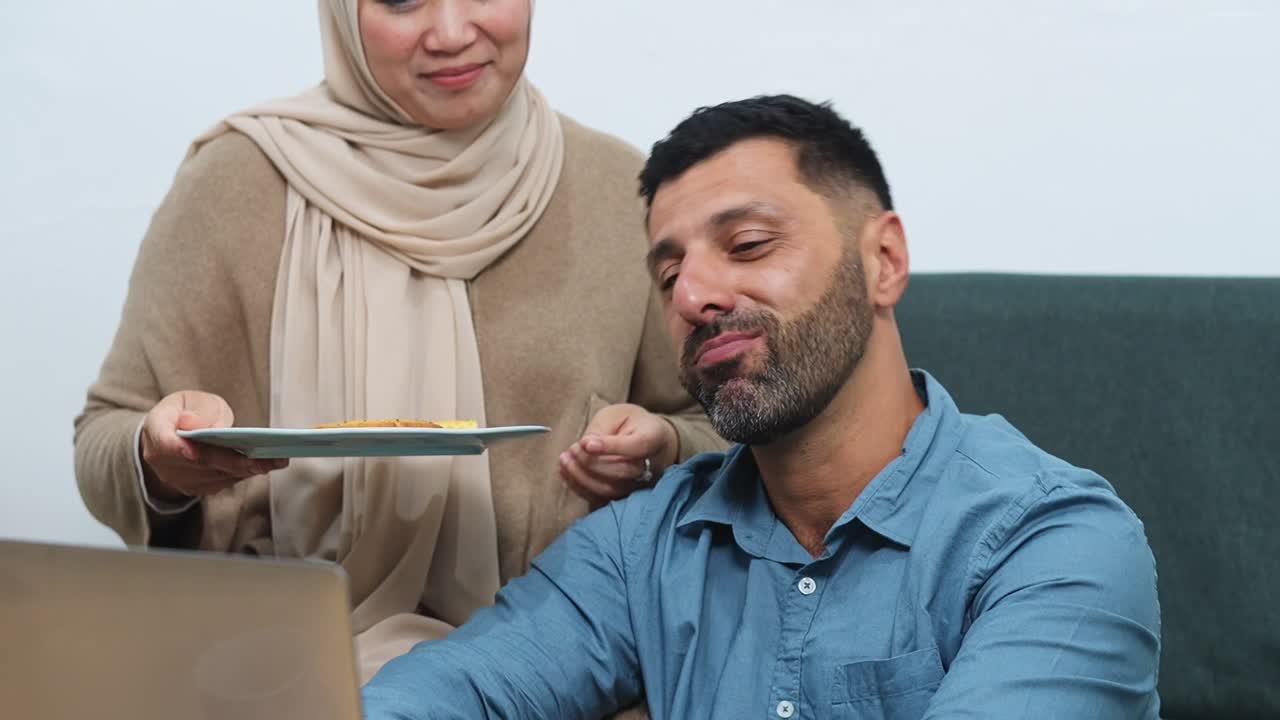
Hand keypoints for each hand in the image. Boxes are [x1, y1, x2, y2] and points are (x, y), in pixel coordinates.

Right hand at [139, 390, 286, 503]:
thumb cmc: (185, 411)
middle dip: (233, 462)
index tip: (194, 451)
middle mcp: (162, 460)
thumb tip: (195, 425)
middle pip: (199, 463)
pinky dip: (243, 474)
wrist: (172, 432)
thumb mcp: (192, 400)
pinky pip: (221, 483)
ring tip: (274, 461)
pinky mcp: (194, 488)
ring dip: (245, 470)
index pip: (164, 443)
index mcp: (156, 430)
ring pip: (214, 476)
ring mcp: (177, 478)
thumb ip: (199, 411)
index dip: (179, 449)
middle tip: (263, 460)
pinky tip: (264, 465)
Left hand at [559, 403, 678, 507]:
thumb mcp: (616, 414)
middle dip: (590, 462)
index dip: (610, 446)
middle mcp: (650, 465)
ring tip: (565, 459)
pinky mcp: (623, 495)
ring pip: (610, 489)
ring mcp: (638, 484)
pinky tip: (566, 471)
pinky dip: (578, 486)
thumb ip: (602, 428)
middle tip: (574, 448)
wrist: (648, 441)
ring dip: (581, 476)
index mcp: (653, 437)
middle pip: (622, 471)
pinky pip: (600, 498)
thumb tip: (586, 446)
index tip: (586, 443)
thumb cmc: (630, 424)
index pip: (636, 446)